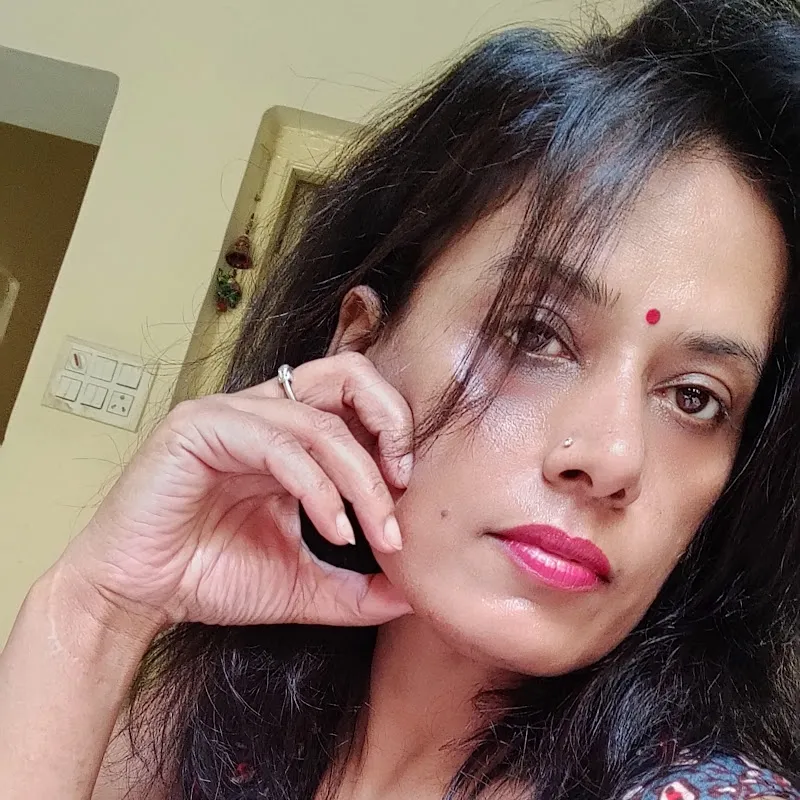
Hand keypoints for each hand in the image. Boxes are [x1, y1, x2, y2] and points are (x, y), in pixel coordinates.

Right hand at [59, 351, 414, 631]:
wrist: (135, 596)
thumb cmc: (211, 578)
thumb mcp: (303, 584)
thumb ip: (356, 588)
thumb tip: (414, 594)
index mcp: (289, 434)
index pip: (360, 401)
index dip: (397, 437)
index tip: (411, 498)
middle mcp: (264, 414)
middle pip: (349, 373)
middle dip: (393, 422)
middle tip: (405, 483)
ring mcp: (230, 416)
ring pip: (321, 422)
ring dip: (361, 479)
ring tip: (378, 533)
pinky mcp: (199, 429)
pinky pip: (279, 446)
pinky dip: (318, 489)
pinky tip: (334, 530)